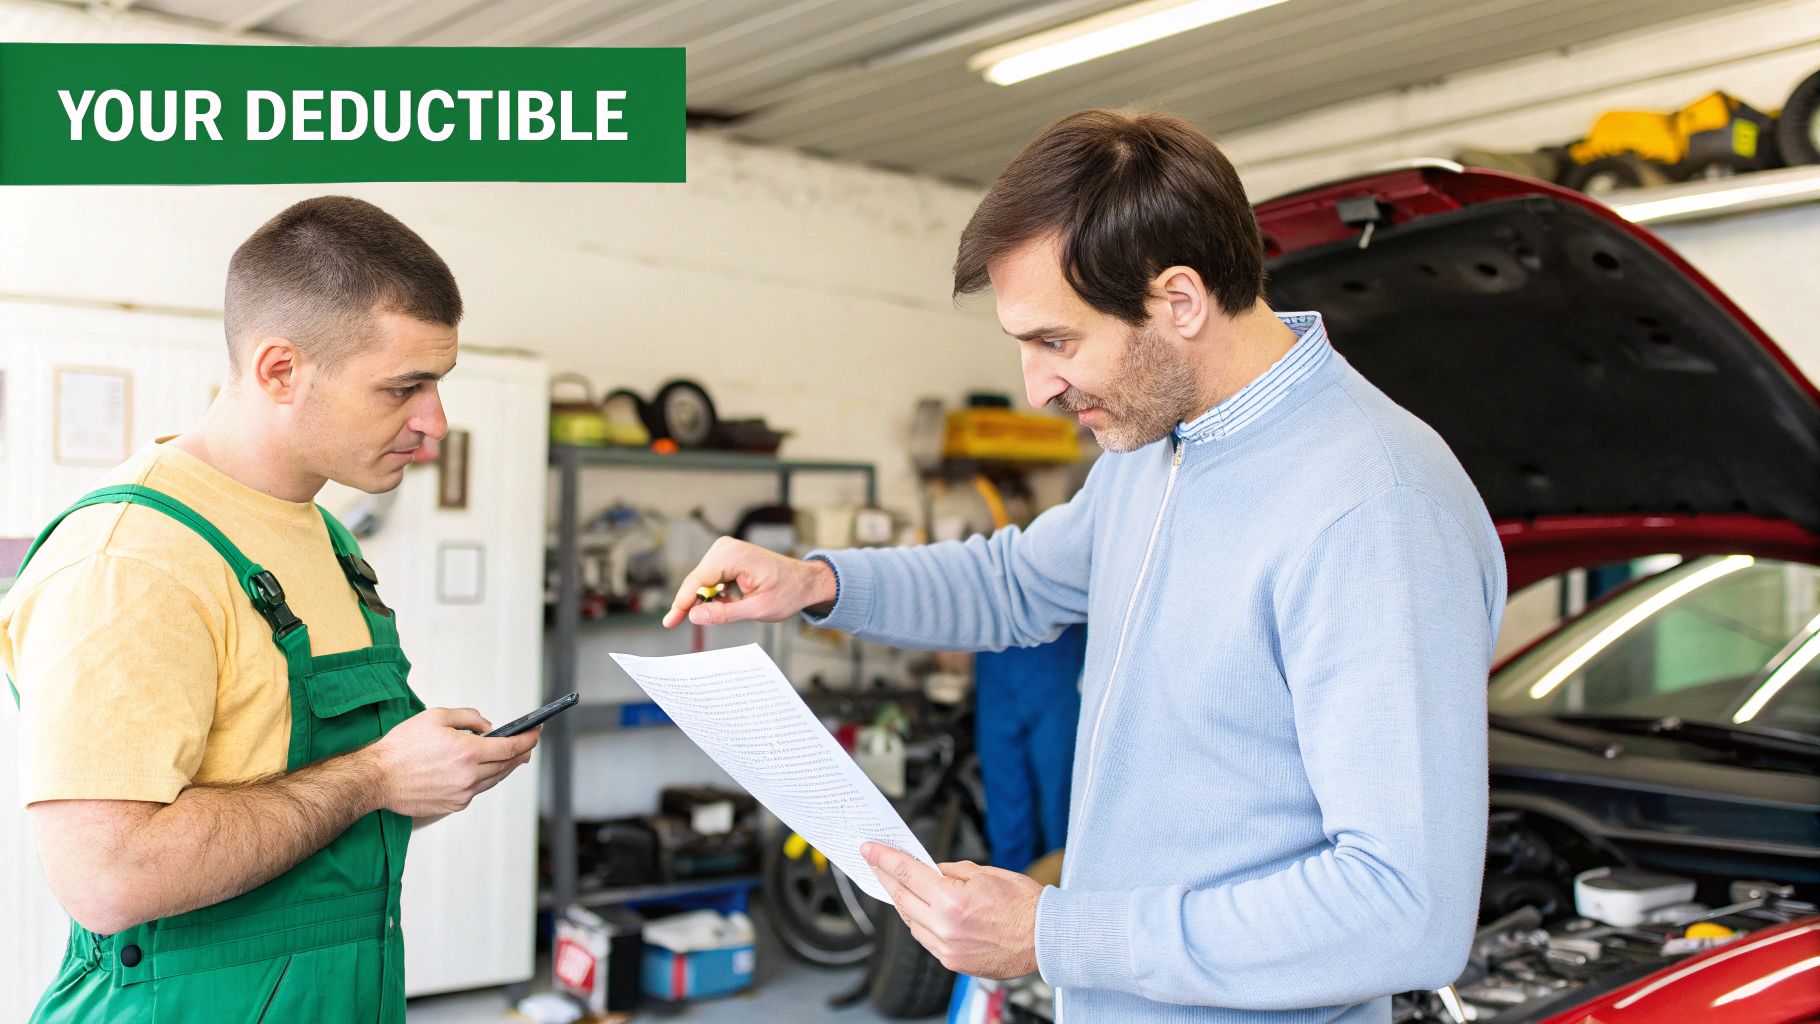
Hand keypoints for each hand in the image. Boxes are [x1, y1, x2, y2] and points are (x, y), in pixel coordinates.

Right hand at [365, 707, 539, 817]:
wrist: (376, 778)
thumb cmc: (401, 747)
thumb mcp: (436, 717)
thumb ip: (469, 718)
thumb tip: (489, 728)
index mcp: (466, 752)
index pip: (510, 747)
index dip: (528, 739)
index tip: (537, 731)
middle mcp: (468, 776)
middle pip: (507, 765)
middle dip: (521, 752)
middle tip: (528, 742)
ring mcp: (461, 794)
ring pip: (494, 779)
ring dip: (506, 767)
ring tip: (512, 756)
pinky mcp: (453, 805)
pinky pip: (478, 790)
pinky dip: (485, 779)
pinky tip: (485, 770)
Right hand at [661, 536, 837, 628]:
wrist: (805, 581)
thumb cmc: (788, 592)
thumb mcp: (757, 609)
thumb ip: (724, 613)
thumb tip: (694, 616)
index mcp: (734, 556)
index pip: (697, 581)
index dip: (682, 603)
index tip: (670, 622)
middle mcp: (726, 548)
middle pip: (696, 581)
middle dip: (694, 604)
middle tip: (691, 625)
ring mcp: (725, 550)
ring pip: (701, 581)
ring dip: (708, 600)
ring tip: (735, 608)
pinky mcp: (727, 556)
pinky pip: (710, 578)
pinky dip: (716, 594)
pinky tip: (733, 601)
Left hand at [863, 842, 1042, 979]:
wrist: (1046, 939)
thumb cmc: (1025, 905)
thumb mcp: (987, 874)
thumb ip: (953, 872)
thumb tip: (931, 870)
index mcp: (952, 900)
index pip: (907, 874)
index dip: (884, 859)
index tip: (869, 849)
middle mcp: (944, 927)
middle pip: (902, 898)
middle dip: (885, 877)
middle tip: (874, 862)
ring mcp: (946, 948)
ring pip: (910, 921)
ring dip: (903, 901)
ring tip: (898, 886)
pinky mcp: (952, 962)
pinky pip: (925, 939)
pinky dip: (920, 922)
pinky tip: (922, 911)